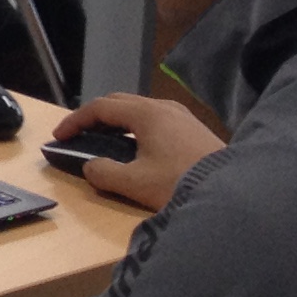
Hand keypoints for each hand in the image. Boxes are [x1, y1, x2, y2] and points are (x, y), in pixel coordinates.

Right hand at [54, 90, 224, 209]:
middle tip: (79, 134)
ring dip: (118, 122)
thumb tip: (90, 166)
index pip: (100, 108)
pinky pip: (157, 120)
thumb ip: (103, 172)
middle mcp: (164, 107)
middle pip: (119, 102)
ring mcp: (183, 117)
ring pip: (140, 110)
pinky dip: (138, 129)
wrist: (237, 194)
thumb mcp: (135, 183)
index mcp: (145, 114)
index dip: (75, 120)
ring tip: (106, 141)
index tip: (59, 136)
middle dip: (94, 116)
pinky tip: (140, 149)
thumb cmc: (180, 183)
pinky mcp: (196, 130)